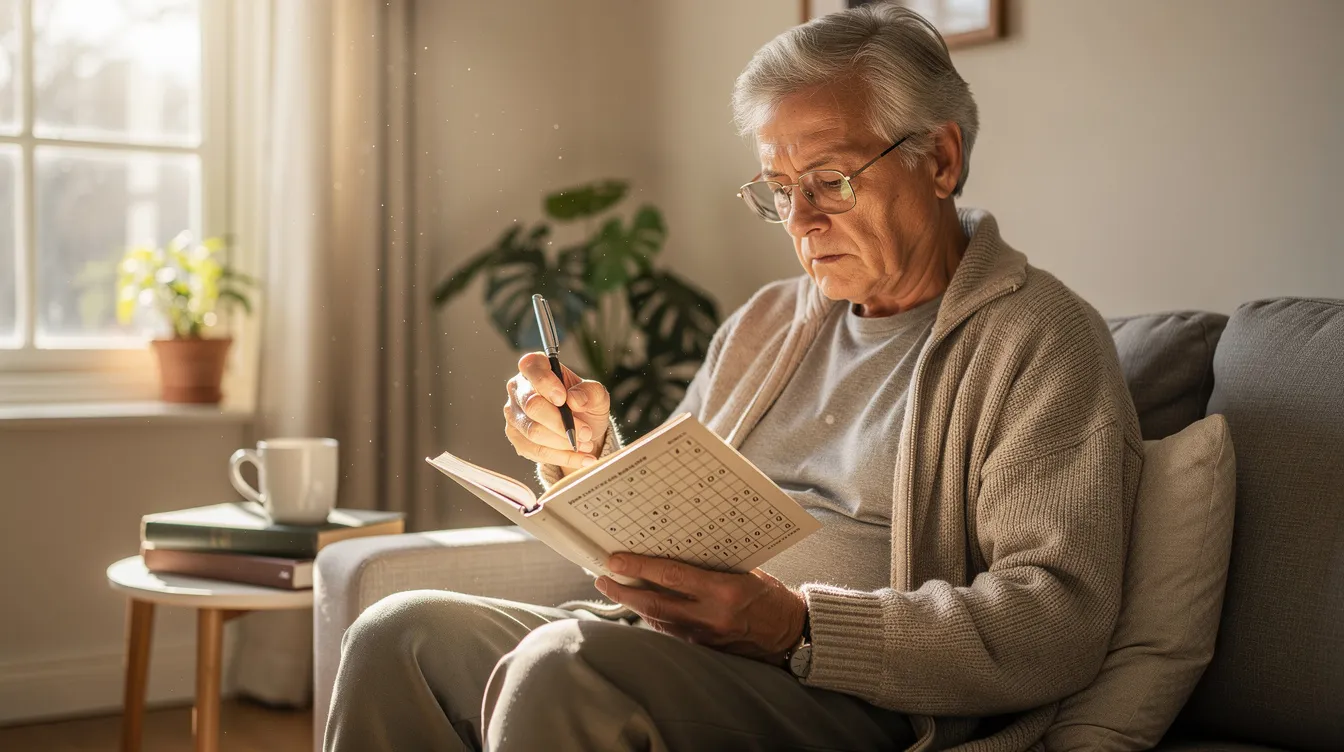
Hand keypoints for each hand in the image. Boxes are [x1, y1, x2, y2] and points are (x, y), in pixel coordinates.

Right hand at [504, 352, 610, 470]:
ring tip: (586, 445)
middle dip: (561, 423)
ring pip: (533, 431)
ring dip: (563, 442)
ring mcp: (514, 414)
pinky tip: (580, 458)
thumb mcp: (597, 395)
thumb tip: (575, 399)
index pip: (532, 368)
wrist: (582, 431)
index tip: (563, 399)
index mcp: (536, 367)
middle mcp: (519, 388)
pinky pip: (536, 451)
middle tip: (585, 432)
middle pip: (532, 405)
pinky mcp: (516, 437)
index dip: (545, 383)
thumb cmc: (585, 405)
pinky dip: (562, 457)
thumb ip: (590, 392)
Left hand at [594, 552, 806, 663]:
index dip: (639, 567)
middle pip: (653, 604)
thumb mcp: (745, 571)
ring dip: (632, 606)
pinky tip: (641, 608)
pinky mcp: (704, 649)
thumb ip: (712, 566)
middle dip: (623, 591)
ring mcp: (704, 636)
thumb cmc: (771, 597)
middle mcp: (710, 616)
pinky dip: (653, 618)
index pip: (671, 576)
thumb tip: (676, 553)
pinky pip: (670, 632)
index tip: (616, 560)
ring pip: (657, 621)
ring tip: (615, 589)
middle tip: (602, 577)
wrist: (792, 635)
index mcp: (723, 590)